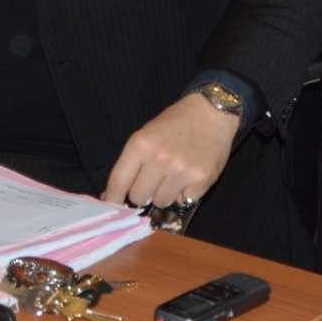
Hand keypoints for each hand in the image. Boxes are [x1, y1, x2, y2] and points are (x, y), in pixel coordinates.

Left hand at [101, 93, 239, 207]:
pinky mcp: (201, 180)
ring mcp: (181, 171)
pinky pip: (183, 201)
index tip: (111, 206)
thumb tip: (117, 192)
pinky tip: (188, 177)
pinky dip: (184, 194)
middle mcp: (159, 159)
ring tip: (172, 177)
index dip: (112, 197)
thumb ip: (132, 162)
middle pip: (138, 197)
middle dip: (141, 194)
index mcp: (140, 145)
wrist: (210, 113)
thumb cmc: (174, 124)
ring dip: (163, 195)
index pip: (119, 181)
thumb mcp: (146, 135)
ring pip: (161, 202)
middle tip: (150, 184)